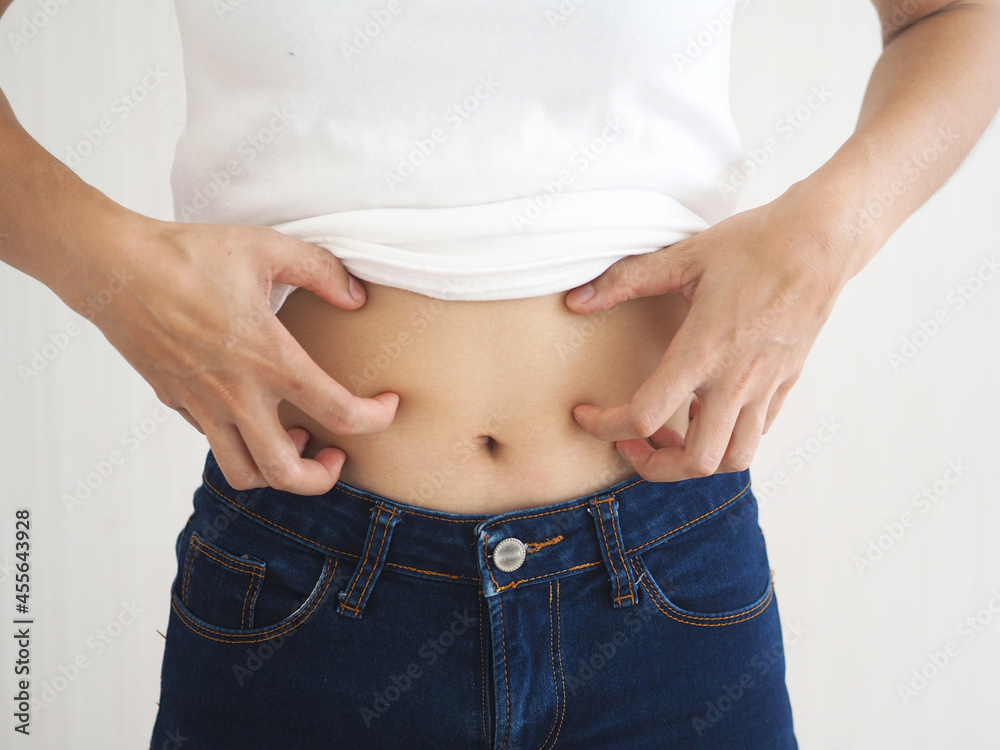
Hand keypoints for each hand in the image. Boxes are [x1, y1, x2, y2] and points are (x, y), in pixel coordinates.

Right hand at [63, 209, 397, 493]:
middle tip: (337, 454)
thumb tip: (358, 298)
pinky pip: (215, 446)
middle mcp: (236, 394)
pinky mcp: (178, 404)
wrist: (113, 269)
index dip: (375, 419)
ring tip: (296, 439)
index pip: (338, 412)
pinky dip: (243, 446)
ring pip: (244, 474)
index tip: (388, 406)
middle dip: (322, 477)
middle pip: (286, 473)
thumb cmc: (189, 255)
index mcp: (268, 358)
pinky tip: (255, 414)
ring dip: (278, 472)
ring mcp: (202, 405)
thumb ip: (322, 271)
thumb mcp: (267, 247)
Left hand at [565, 191, 849, 481]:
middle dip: (654, 466)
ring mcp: (766, 386)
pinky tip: (706, 411)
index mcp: (703, 352)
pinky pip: (757, 433)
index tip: (587, 415)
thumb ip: (625, 281)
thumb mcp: (684, 257)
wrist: (822, 240)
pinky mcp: (786, 382)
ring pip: (735, 458)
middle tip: (630, 443)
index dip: (605, 427)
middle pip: (696, 462)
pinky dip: (727, 438)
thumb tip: (576, 300)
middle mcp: (737, 380)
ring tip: (671, 434)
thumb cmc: (754, 244)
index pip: (644, 416)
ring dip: (697, 461)